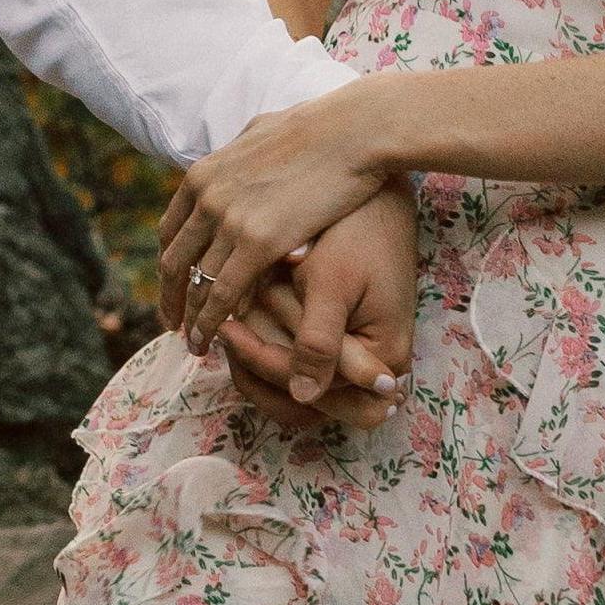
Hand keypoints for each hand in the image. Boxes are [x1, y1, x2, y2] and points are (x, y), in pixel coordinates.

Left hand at [159, 82, 408, 339]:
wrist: (348, 131)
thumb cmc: (317, 130)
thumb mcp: (260, 132)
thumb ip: (242, 151)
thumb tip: (240, 148)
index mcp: (204, 174)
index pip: (172, 230)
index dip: (171, 263)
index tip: (176, 285)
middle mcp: (206, 198)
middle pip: (175, 261)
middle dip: (171, 297)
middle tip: (173, 324)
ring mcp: (229, 220)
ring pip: (197, 283)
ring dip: (191, 317)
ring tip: (194, 344)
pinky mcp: (257, 242)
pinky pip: (224, 293)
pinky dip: (213, 321)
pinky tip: (213, 339)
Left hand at [198, 190, 417, 427]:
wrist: (376, 199)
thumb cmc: (358, 233)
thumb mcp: (334, 285)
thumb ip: (318, 342)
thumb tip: (302, 396)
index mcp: (384, 363)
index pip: (316, 393)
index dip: (266, 363)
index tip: (225, 329)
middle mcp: (374, 374)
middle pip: (304, 405)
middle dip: (258, 371)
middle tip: (220, 333)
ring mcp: (356, 362)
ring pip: (295, 391)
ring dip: (259, 363)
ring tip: (226, 326)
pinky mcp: (339, 344)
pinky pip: (297, 365)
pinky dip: (267, 346)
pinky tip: (240, 320)